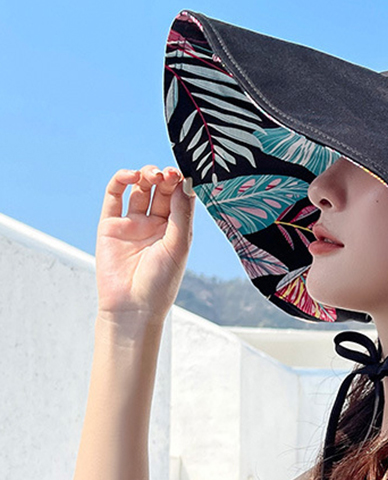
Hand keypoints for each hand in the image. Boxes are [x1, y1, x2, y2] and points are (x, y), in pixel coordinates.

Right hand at [95, 165, 195, 323]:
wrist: (132, 306)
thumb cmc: (160, 282)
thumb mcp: (178, 245)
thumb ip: (181, 213)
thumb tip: (185, 182)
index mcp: (176, 230)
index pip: (179, 197)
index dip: (180, 183)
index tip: (181, 174)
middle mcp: (155, 224)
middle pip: (160, 190)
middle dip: (164, 177)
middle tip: (167, 173)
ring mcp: (133, 223)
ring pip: (139, 189)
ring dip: (145, 175)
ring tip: (151, 175)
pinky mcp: (110, 225)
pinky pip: (114, 196)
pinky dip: (121, 181)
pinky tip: (131, 176)